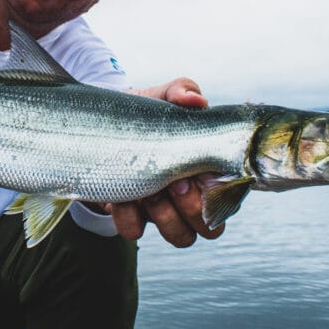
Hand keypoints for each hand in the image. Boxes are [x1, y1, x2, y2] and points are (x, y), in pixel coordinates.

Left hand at [108, 78, 224, 246]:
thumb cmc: (143, 114)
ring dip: (164, 216)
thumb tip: (196, 100)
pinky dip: (127, 216)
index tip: (200, 175)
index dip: (220, 195)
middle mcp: (189, 196)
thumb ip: (181, 90)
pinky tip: (119, 196)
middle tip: (174, 182)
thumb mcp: (161, 97)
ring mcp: (162, 211)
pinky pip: (135, 232)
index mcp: (205, 170)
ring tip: (146, 189)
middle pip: (212, 229)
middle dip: (193, 208)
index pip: (231, 199)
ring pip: (181, 237)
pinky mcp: (131, 217)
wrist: (97, 125)